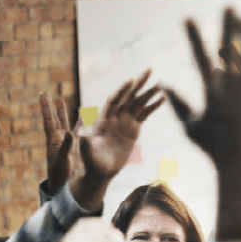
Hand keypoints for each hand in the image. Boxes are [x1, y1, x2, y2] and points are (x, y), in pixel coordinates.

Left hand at [40, 92, 80, 195]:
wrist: (63, 186)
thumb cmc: (60, 175)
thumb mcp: (63, 160)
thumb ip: (66, 146)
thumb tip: (68, 131)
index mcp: (53, 140)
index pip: (49, 120)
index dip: (46, 107)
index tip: (43, 94)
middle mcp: (58, 139)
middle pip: (54, 118)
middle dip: (51, 106)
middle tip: (45, 93)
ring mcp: (66, 143)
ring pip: (64, 123)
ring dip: (63, 112)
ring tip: (60, 99)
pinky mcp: (74, 147)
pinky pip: (77, 132)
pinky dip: (79, 124)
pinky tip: (81, 116)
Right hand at [57, 217, 123, 241]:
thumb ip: (85, 241)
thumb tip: (104, 227)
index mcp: (66, 241)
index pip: (83, 223)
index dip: (97, 222)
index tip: (108, 226)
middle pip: (93, 227)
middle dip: (108, 228)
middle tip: (118, 234)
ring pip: (102, 234)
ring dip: (115, 235)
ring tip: (121, 240)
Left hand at [72, 70, 163, 209]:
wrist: (101, 171)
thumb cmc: (92, 162)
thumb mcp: (87, 152)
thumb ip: (84, 141)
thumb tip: (78, 133)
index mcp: (104, 119)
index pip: (114, 101)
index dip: (121, 92)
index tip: (130, 81)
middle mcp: (115, 117)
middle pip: (128, 97)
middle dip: (138, 83)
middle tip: (149, 70)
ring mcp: (125, 121)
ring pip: (138, 103)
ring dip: (149, 93)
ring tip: (161, 84)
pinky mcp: (133, 128)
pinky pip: (144, 114)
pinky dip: (152, 106)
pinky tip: (162, 98)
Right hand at [166, 10, 240, 180]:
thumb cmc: (214, 149)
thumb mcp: (191, 129)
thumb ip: (178, 105)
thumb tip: (163, 87)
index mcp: (212, 92)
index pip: (200, 57)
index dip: (194, 36)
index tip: (188, 19)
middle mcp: (232, 88)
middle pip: (230, 49)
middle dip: (228, 26)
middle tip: (228, 6)